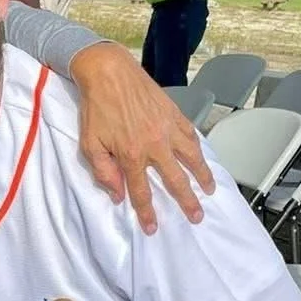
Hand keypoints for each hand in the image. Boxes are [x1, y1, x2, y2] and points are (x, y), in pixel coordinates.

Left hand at [70, 43, 213, 229]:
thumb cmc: (96, 108)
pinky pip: (191, 135)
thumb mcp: (90, 145)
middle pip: (175, 180)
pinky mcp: (174, 113)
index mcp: (132, 155)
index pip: (142, 192)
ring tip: (210, 190)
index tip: (153, 228)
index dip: (147, 213)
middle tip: (196, 217)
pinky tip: (202, 157)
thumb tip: (117, 194)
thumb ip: (104, 172)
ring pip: (191, 158)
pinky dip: (198, 149)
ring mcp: (167, 129)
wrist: (109, 72)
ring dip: (202, 176)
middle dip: (187, 202)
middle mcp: (155, 145)